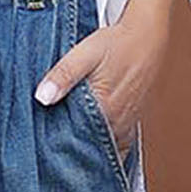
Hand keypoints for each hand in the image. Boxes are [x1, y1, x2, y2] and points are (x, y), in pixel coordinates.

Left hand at [33, 0, 186, 157]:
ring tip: (65, 154)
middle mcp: (117, 123)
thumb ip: (63, 75)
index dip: (58, 149)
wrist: (149, 35)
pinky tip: (87, 147)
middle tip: (50, 156)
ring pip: (101, 150)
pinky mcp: (130, 124)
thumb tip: (42, 97)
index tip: (43, 153)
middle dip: (70, 154)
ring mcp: (126, 125)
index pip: (76, 142)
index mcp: (104, 109)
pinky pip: (115, 147)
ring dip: (85, 151)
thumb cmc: (118, 42)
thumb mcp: (85, 53)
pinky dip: (101, 149)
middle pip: (88, 149)